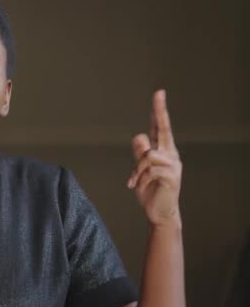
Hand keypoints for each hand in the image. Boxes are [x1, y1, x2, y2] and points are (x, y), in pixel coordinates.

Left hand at [127, 90, 181, 227]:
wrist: (159, 213)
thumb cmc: (150, 191)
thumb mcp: (140, 171)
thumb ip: (140, 155)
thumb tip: (139, 136)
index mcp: (163, 151)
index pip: (159, 128)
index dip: (158, 111)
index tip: (159, 93)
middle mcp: (170, 154)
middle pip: (163, 129)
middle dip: (160, 111)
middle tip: (158, 93)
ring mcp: (173, 165)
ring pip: (147, 155)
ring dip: (136, 170)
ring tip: (134, 182)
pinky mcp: (172, 176)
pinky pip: (149, 170)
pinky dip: (139, 178)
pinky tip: (138, 186)